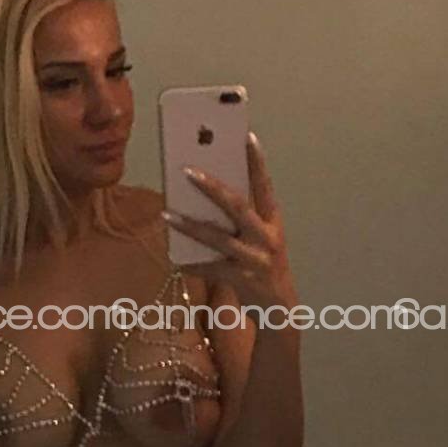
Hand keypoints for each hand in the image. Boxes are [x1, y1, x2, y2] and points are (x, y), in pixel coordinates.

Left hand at [163, 133, 295, 312]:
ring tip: (167, 213)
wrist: (280, 309)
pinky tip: (176, 258)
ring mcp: (256, 259)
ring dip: (191, 225)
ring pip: (218, 238)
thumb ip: (241, 219)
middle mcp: (267, 237)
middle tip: (187, 170)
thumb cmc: (264, 264)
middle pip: (238, 206)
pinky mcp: (242, 280)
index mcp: (272, 221)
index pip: (264, 185)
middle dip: (212, 187)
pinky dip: (192, 263)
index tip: (246, 136)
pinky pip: (211, 268)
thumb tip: (205, 194)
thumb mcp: (261, 238)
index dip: (257, 161)